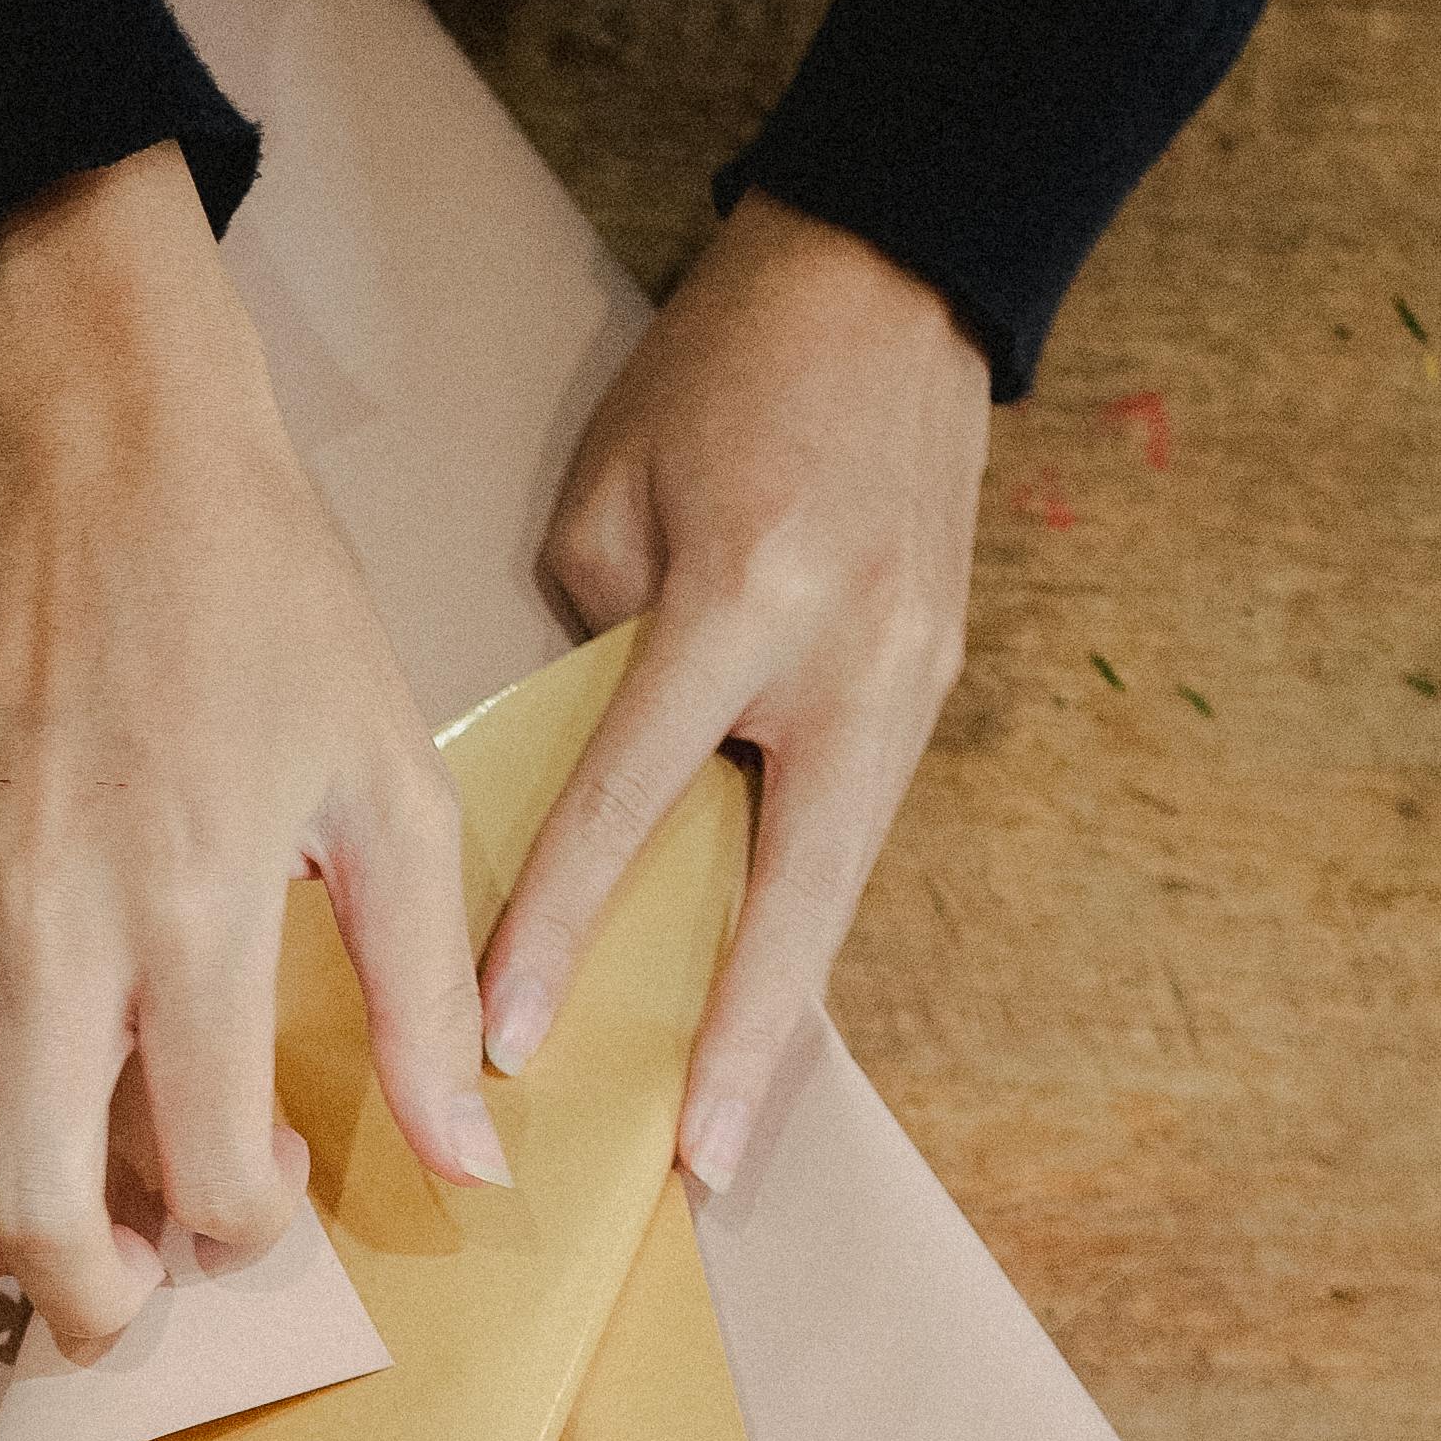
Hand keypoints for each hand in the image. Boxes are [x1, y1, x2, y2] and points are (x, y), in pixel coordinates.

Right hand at [0, 143, 508, 1355]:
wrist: (98, 446)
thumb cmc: (264, 607)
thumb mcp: (391, 781)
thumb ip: (426, 986)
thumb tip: (469, 1157)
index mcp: (195, 906)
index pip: (204, 1177)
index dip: (244, 1232)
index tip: (264, 1197)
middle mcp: (48, 919)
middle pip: (30, 1210)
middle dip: (86, 1302)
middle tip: (125, 1300)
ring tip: (29, 1242)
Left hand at [481, 197, 988, 1191]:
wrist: (895, 273)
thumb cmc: (726, 372)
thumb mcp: (613, 497)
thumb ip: (593, 657)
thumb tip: (578, 792)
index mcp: (752, 598)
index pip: (635, 796)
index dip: (566, 925)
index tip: (504, 1039)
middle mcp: (852, 660)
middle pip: (793, 893)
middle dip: (744, 1042)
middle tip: (701, 1168)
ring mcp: (915, 681)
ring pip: (837, 886)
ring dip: (785, 1015)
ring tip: (732, 1136)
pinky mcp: (936, 688)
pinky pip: (851, 838)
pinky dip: (802, 931)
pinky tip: (761, 1020)